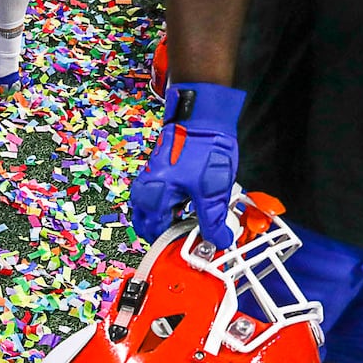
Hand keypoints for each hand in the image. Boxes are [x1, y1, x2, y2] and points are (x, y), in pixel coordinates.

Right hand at [128, 82, 245, 247]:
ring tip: (193, 220)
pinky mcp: (155, 174)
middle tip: (191, 237)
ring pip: (152, 214)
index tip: (196, 248)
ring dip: (168, 221)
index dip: (178, 245)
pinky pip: (156, 200)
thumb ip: (213, 220)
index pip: (159, 236)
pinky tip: (189, 204)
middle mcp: (144, 192)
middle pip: (149, 227)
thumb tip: (218, 242)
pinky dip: (169, 208)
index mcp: (154, 199)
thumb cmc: (204, 148)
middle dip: (168, 234)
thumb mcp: (213, 190)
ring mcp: (147, 182)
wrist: (202, 114)